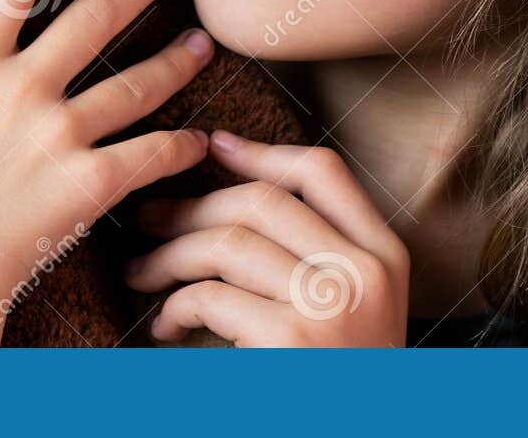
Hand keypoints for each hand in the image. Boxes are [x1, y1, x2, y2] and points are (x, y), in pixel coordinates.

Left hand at [126, 132, 409, 346]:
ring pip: (227, 242)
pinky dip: (174, 308)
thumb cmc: (336, 382)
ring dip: (168, 255)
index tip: (213, 144)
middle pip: (262, 201)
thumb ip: (315, 255)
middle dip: (192, 205)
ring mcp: (333, 306)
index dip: (260, 152)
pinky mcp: (293, 342)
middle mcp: (366, 273)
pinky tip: (164, 328)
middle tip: (147, 220)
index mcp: (386, 257)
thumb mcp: (353, 310)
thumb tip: (230, 190)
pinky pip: (210, 298)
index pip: (323, 172)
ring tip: (140, 273)